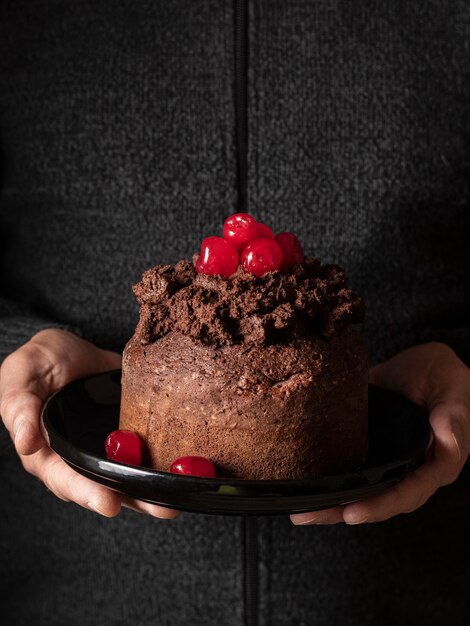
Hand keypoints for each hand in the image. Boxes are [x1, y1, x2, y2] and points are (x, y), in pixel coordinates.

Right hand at [0, 329, 179, 519]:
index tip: (109, 503)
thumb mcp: (22, 374)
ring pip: (129, 479)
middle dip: (133, 500)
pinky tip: (185, 470)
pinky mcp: (128, 436)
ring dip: (153, 492)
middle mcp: (78, 458)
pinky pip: (145, 455)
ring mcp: (105, 449)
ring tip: (177, 501)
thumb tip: (25, 442)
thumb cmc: (39, 362)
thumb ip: (19, 406)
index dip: (87, 493)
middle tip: (161, 508)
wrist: (70, 347)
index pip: (66, 480)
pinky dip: (163, 464)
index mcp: (47, 452)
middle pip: (104, 488)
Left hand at [290, 342, 469, 525]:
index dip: (380, 506)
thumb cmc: (445, 377)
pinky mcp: (368, 448)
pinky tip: (303, 483)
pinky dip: (327, 478)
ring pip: (359, 489)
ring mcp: (387, 461)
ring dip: (329, 502)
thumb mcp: (453, 391)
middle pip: (377, 500)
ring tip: (299, 510)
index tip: (351, 513)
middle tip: (308, 515)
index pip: (407, 494)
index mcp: (436, 464)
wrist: (423, 361)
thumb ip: (452, 417)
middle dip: (342, 510)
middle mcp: (410, 470)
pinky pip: (348, 469)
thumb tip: (448, 442)